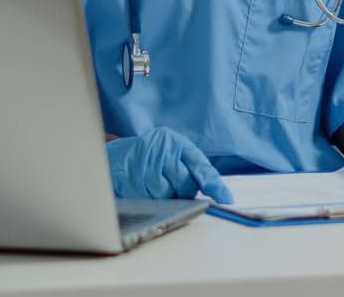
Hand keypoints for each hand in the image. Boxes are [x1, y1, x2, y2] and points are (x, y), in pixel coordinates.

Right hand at [105, 127, 232, 202]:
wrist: (116, 156)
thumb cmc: (152, 156)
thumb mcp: (173, 152)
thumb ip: (192, 168)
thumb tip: (216, 194)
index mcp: (175, 141)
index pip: (200, 165)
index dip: (213, 183)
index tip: (226, 198)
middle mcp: (161, 150)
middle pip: (185, 183)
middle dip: (184, 191)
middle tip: (175, 187)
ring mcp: (144, 165)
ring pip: (168, 194)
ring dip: (167, 198)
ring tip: (158, 186)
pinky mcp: (130, 180)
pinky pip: (151, 200)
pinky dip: (153, 201)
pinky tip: (146, 190)